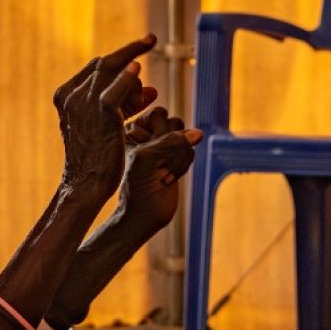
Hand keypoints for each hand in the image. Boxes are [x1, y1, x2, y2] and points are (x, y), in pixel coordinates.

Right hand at [53, 35, 158, 200]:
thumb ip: (124, 103)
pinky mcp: (101, 113)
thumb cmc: (98, 157)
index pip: (95, 67)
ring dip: (134, 73)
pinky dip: (127, 78)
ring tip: (147, 83)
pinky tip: (139, 68)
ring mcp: (84, 102)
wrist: (87, 183)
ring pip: (111, 70)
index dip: (121, 59)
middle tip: (151, 39)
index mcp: (65, 94)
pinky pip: (115, 89)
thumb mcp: (106, 124)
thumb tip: (150, 89)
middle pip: (105, 63)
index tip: (141, 48)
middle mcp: (71, 95)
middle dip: (130, 50)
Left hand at [118, 107, 201, 231]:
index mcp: (132, 129)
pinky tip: (169, 178)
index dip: (158, 134)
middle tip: (157, 166)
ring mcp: (162, 147)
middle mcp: (146, 135)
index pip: (157, 114)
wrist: (144, 215)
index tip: (147, 154)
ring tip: (162, 174)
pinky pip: (190, 150)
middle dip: (171, 145)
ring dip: (177, 158)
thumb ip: (172, 140)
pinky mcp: (175, 159)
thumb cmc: (137, 185)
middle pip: (174, 123)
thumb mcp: (148, 157)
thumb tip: (199, 134)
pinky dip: (183, 165)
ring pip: (185, 137)